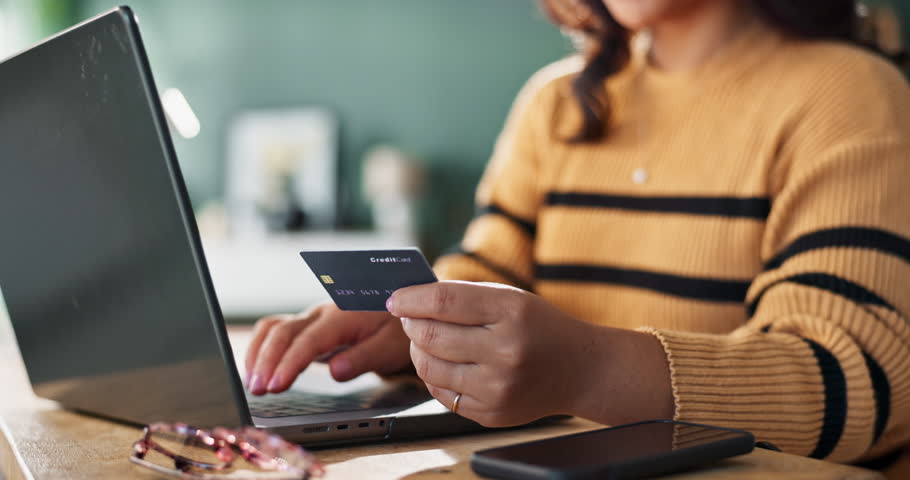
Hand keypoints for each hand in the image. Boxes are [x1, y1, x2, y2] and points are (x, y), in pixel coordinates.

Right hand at [244, 302, 410, 394]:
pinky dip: (261, 348)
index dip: (290, 363)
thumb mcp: (389, 347)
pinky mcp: (306, 327)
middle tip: (258, 390)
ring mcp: (311, 319)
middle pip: (283, 332)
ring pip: (274, 328)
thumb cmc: (395, 329)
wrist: (400, 310)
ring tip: (252, 383)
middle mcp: (321, 314)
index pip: (309, 340)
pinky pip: (276, 331)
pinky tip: (256, 370)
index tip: (276, 384)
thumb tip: (335, 371)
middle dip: (266, 361)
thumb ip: (362, 358)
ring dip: (258, 353)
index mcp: (342, 317)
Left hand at [387, 281, 673, 426]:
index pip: (444, 302)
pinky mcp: (491, 413)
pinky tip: (445, 363)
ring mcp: (499, 387)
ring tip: (426, 340)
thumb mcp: (510, 299)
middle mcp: (506, 351)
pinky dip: (433, 375)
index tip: (395, 299)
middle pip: (431, 337)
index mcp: (512, 312)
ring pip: (429, 367)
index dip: (411, 299)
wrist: (580, 370)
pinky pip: (442, 393)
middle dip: (412, 325)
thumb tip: (411, 300)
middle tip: (410, 318)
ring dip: (418, 350)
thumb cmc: (540, 328)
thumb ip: (463, 296)